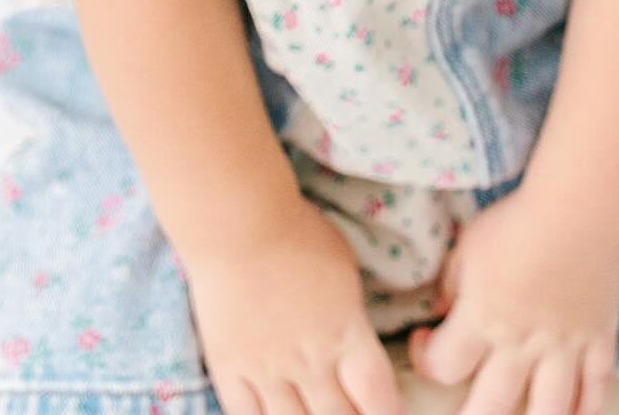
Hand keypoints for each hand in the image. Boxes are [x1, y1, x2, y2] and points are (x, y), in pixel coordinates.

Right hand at [183, 196, 408, 414]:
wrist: (239, 223)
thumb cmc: (297, 231)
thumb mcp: (343, 269)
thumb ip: (350, 314)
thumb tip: (354, 339)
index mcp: (347, 333)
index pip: (378, 396)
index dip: (388, 413)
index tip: (387, 411)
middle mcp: (312, 362)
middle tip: (347, 412)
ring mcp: (269, 370)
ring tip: (311, 414)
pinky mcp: (230, 368)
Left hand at [405, 189, 618, 414]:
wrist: (582, 206)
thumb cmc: (518, 219)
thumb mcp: (468, 244)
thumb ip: (450, 282)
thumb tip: (442, 310)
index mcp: (482, 319)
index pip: (442, 366)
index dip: (424, 359)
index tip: (424, 339)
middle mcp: (522, 345)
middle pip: (490, 408)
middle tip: (464, 408)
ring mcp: (565, 349)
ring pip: (549, 412)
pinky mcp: (600, 341)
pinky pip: (597, 390)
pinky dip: (587, 408)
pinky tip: (575, 414)